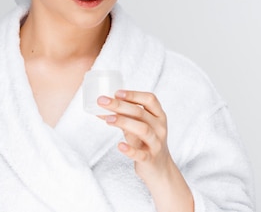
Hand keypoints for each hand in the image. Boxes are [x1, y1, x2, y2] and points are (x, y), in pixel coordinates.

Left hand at [98, 90, 193, 210]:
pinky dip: (129, 149)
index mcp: (159, 116)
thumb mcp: (138, 127)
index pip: (150, 99)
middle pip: (141, 113)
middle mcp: (160, 128)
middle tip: (102, 101)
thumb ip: (124, 117)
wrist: (159, 169)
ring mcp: (156, 143)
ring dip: (124, 122)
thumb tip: (100, 107)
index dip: (133, 94)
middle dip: (120, 105)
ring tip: (108, 119)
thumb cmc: (145, 142)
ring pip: (142, 129)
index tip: (116, 92)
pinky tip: (119, 145)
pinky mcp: (150, 159)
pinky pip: (140, 154)